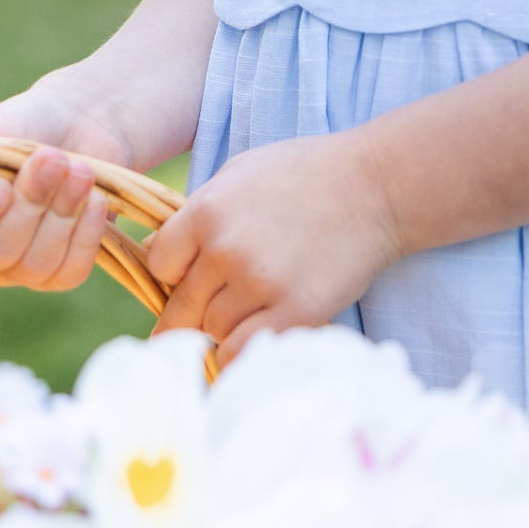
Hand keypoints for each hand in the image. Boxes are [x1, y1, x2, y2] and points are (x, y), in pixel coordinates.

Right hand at [0, 79, 133, 292]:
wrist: (85, 127)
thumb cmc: (26, 125)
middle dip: (31, 203)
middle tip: (53, 157)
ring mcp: (18, 269)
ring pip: (35, 264)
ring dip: (63, 213)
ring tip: (80, 169)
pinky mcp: (60, 272)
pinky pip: (69, 272)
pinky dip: (86, 234)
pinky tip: (96, 199)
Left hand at [146, 131, 401, 365]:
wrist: (375, 185)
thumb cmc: (306, 173)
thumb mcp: (240, 173)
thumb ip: (196, 212)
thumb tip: (153, 253)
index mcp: (207, 211)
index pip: (159, 265)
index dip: (175, 273)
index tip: (193, 275)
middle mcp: (225, 250)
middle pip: (181, 308)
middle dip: (192, 313)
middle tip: (211, 311)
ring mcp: (258, 284)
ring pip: (211, 332)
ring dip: (223, 330)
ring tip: (248, 313)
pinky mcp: (293, 313)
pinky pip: (238, 354)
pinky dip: (238, 354)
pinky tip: (253, 338)